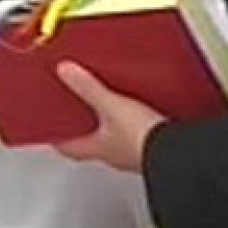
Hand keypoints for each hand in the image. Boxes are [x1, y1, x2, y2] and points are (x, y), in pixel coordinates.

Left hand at [51, 62, 165, 172]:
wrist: (178, 151)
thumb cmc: (142, 139)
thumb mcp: (111, 106)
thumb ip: (87, 88)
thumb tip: (65, 73)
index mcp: (97, 148)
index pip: (68, 147)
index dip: (57, 137)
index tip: (49, 127)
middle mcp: (114, 154)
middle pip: (91, 143)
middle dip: (85, 128)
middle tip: (80, 112)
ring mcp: (135, 153)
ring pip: (115, 140)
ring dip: (111, 127)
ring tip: (112, 107)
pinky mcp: (153, 147)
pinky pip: (139, 136)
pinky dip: (136, 125)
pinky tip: (143, 113)